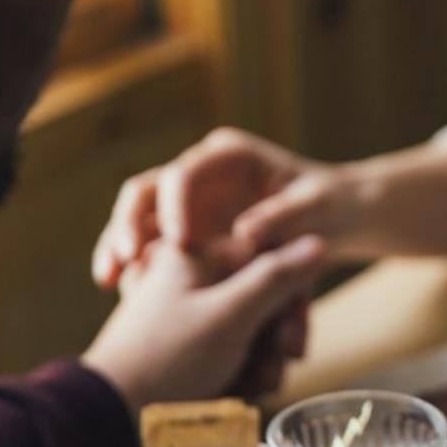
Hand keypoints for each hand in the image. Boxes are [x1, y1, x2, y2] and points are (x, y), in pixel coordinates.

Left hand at [82, 235, 325, 412]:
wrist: (113, 411)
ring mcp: (191, 310)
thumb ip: (275, 278)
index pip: (269, 258)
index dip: (289, 299)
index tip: (290, 336)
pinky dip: (243, 369)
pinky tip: (240, 390)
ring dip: (263, 360)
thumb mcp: (229, 315)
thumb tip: (316, 241)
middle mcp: (194, 276)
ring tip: (255, 387)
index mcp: (196, 253)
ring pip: (253, 326)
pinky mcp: (189, 340)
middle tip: (277, 369)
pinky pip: (233, 347)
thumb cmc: (167, 359)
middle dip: (276, 338)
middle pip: (263, 296)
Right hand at [91, 128, 361, 288]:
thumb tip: (246, 232)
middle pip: (147, 191)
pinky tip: (120, 290)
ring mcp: (190, 201)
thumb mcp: (317, 208)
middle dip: (129, 222)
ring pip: (139, 217)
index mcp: (230, 156)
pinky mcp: (187, 229)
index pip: (186, 172)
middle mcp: (202, 172)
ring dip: (119, 245)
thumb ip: (285, 216)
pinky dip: (134, 264)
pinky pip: (149, 244)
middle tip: (125, 258)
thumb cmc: (332, 206)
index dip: (175, 205)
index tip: (178, 242)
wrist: (338, 217)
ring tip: (109, 279)